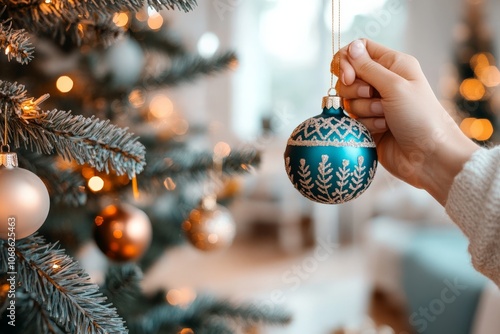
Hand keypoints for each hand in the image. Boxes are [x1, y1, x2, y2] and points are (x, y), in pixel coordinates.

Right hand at [332, 39, 478, 204]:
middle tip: (373, 96)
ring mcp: (375, 104)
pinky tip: (383, 129)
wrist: (428, 156)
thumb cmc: (419, 116)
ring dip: (364, 109)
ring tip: (385, 117)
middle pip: (348, 76)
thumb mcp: (394, 86)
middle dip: (355, 89)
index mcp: (393, 64)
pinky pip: (353, 118)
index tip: (347, 76)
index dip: (346, 60)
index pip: (358, 49)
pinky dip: (366, 124)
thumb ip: (368, 67)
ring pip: (348, 100)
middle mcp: (383, 81)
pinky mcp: (368, 124)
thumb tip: (351, 47)